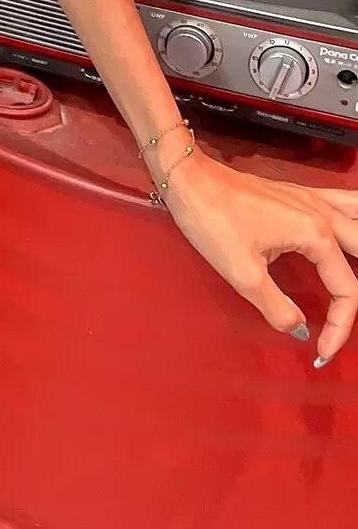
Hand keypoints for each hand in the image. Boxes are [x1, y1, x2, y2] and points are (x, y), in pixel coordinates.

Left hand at [157, 146, 357, 364]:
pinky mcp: (297, 194)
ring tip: (356, 283)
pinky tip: (352, 228)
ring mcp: (311, 199)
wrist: (187, 178)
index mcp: (315, 234)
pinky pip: (343, 204)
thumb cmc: (212, 218)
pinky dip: (355, 219)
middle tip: (341, 324)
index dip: (339, 327)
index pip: (347, 290)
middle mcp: (321, 214)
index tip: (320, 350)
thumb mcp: (243, 274)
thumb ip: (277, 307)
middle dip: (356, 297)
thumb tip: (299, 328)